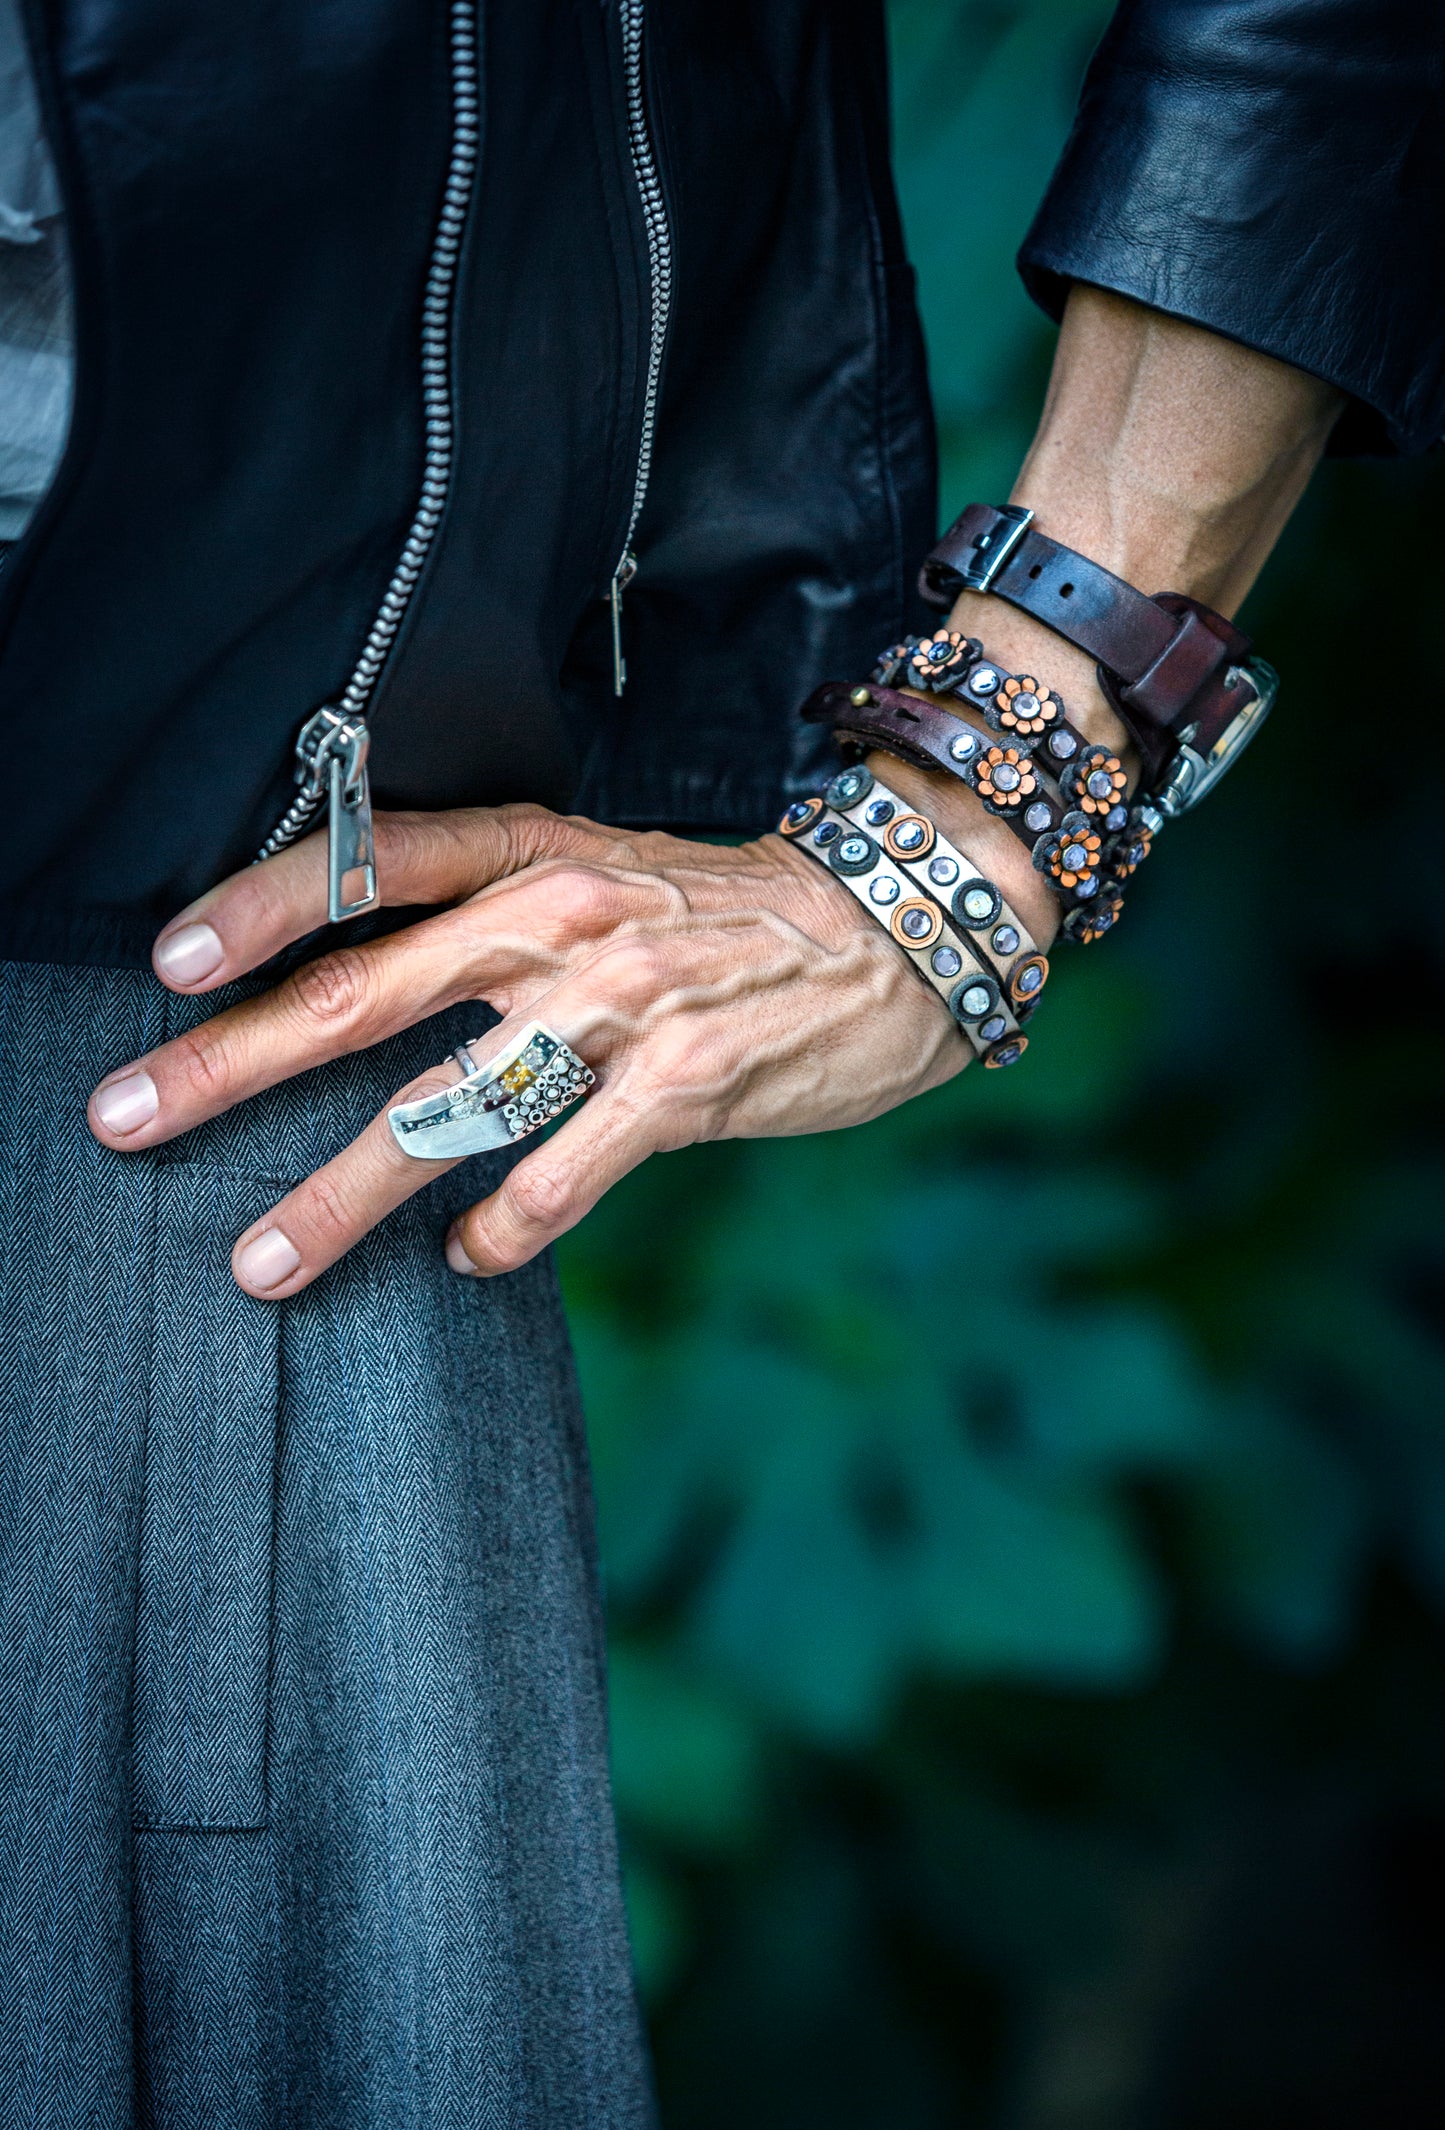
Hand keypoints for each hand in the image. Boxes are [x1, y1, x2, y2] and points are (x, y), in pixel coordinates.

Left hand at [87, 799, 1004, 1296]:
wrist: (904, 924)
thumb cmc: (736, 913)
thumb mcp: (612, 874)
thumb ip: (499, 915)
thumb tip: (369, 992)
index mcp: (535, 855)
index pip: (372, 864)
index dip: (262, 903)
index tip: (164, 961)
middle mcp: (561, 922)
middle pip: (363, 998)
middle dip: (228, 1066)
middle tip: (125, 1118)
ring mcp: (623, 1005)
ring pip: (444, 1111)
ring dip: (338, 1196)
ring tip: (259, 1263)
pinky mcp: (686, 1085)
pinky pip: (563, 1173)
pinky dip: (506, 1227)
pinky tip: (471, 1262)